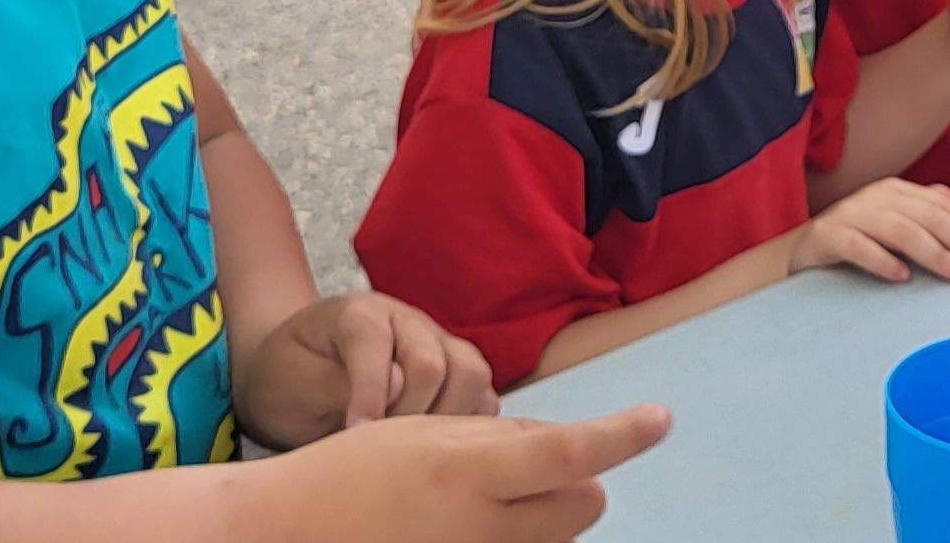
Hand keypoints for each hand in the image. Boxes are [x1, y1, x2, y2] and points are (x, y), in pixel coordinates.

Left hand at [242, 292, 499, 448]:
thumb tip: (398, 387)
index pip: (377, 345)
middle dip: (406, 416)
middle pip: (434, 364)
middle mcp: (407, 321)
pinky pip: (485, 397)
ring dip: (442, 422)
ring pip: (471, 376)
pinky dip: (468, 426)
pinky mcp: (457, 371)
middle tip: (376, 447)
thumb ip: (336, 384)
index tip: (354, 436)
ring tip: (405, 446)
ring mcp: (439, 343)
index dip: (369, 397)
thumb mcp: (291, 382)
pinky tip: (430, 444)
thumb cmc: (290, 378)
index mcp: (359, 313)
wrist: (297, 374)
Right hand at [273, 407, 671, 541]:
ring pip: (559, 537)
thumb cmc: (351, 473)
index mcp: (468, 472)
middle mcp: (483, 528)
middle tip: (523, 467)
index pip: (570, 451)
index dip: (622, 433)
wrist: (289, 532)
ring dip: (545, 513)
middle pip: (586, 504)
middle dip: (576, 480)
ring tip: (481, 498)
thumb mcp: (424, 433)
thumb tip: (559, 443)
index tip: (660, 419)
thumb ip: (497, 437)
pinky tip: (467, 524)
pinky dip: (515, 538)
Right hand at [794, 179, 949, 283]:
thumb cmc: (855, 238)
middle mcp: (873, 197)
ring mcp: (849, 215)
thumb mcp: (894, 221)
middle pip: (927, 217)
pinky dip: (881, 260)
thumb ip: (928, 208)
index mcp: (894, 191)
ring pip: (899, 231)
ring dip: (934, 253)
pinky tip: (902, 277)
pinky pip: (857, 247)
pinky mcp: (826, 237)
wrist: (800, 252)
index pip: (941, 207)